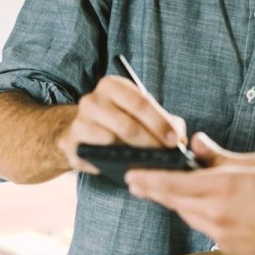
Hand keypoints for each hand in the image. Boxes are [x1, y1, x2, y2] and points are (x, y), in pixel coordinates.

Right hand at [60, 75, 186, 173]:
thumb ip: (164, 120)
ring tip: (152, 164)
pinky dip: (116, 163)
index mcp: (112, 85)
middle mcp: (92, 100)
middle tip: (166, 157)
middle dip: (151, 143)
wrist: (82, 131)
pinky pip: (98, 156)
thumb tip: (181, 138)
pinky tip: (130, 168)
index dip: (160, 122)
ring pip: (113, 142)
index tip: (175, 140)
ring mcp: (80, 121)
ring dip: (135, 156)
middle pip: (128, 125)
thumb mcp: (141, 112)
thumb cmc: (120, 119)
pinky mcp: (73, 144)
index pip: (140, 102)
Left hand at [126, 133, 254, 254]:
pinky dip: (199, 215)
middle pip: (173, 201)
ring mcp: (221, 234)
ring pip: (187, 215)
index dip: (147, 180)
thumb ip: (220, 156)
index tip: (131, 176)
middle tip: (136, 182)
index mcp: (223, 187)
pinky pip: (203, 228)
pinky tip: (208, 206)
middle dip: (153, 190)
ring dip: (178, 202)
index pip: (172, 184)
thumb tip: (195, 143)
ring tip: (175, 189)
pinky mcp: (227, 248)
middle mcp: (217, 213)